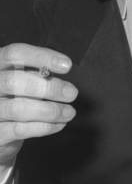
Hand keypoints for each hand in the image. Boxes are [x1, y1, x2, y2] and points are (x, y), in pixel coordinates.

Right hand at [0, 44, 76, 168]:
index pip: (14, 54)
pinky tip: (59, 124)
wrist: (0, 129)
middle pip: (13, 81)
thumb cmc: (16, 98)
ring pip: (17, 108)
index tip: (67, 65)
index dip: (42, 57)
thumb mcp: (23, 79)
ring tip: (69, 112)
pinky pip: (19, 129)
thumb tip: (62, 68)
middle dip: (48, 87)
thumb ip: (37, 72)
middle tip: (72, 93)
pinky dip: (44, 127)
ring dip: (50, 111)